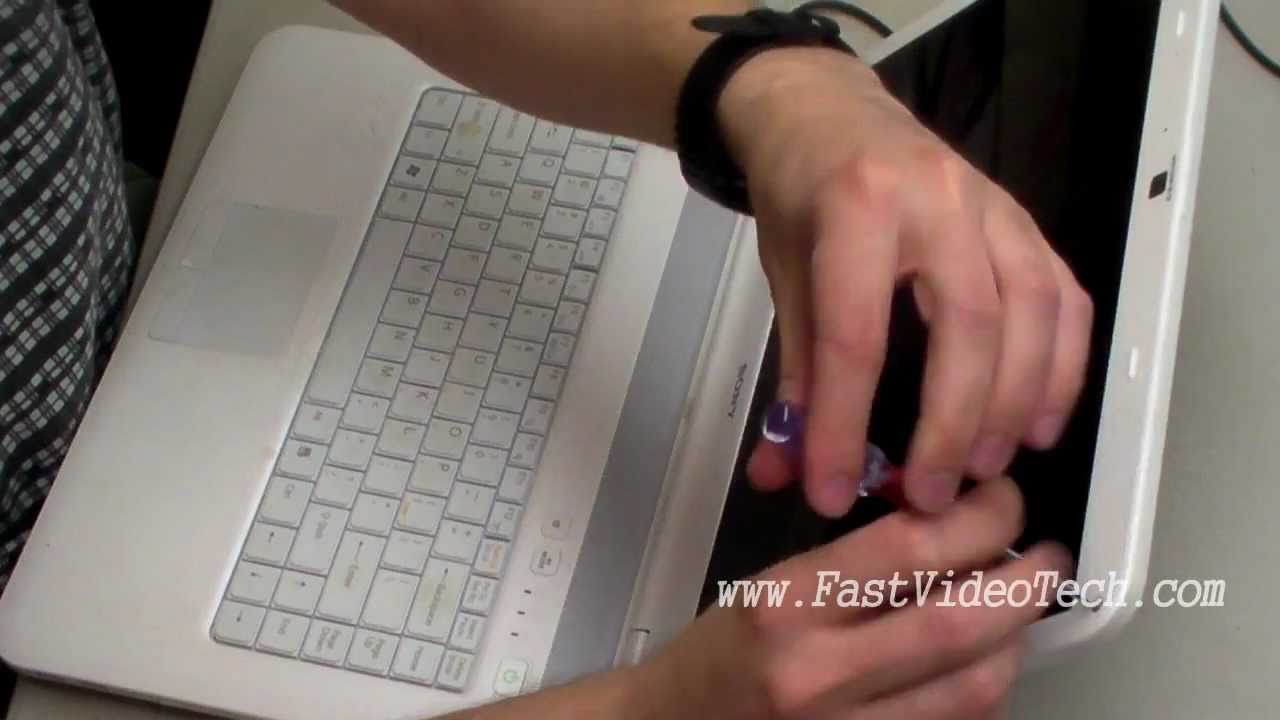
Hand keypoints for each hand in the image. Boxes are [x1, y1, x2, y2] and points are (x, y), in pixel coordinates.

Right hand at [638, 479, 1068, 719]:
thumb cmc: (719, 657)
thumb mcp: (768, 586)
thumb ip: (853, 560)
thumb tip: (948, 525)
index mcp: (787, 606)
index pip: (910, 549)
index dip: (978, 517)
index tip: (1002, 501)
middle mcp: (817, 673)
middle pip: (958, 625)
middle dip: (1025, 583)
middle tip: (1045, 557)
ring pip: (973, 689)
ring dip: (1016, 643)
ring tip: (1021, 611)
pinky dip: (987, 692)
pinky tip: (987, 664)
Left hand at [716, 47, 1093, 515]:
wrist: (828, 115)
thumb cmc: (802, 194)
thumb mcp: (786, 278)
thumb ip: (794, 377)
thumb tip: (783, 472)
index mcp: (857, 209)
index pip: (855, 335)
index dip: (843, 425)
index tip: (832, 492)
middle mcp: (936, 200)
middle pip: (966, 326)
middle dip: (950, 424)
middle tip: (930, 494)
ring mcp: (993, 207)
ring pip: (1030, 314)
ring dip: (1013, 405)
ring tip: (982, 471)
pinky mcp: (1026, 222)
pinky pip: (1064, 299)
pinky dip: (1060, 369)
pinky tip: (1037, 425)